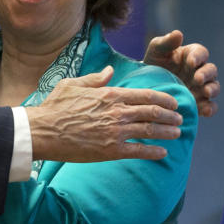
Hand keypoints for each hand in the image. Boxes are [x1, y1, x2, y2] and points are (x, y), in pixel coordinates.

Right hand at [26, 67, 183, 161]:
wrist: (43, 131)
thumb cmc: (55, 106)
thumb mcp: (73, 84)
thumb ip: (95, 78)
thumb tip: (109, 70)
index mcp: (110, 94)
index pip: (146, 94)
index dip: (164, 98)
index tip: (174, 102)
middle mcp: (117, 112)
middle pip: (153, 112)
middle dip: (171, 115)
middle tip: (180, 118)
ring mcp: (115, 132)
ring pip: (150, 131)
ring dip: (167, 132)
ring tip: (177, 133)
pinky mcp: (111, 150)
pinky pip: (139, 151)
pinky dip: (154, 152)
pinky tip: (163, 153)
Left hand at [144, 30, 219, 116]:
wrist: (146, 85)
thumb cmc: (154, 63)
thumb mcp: (156, 50)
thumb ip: (166, 42)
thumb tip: (178, 33)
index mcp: (192, 55)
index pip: (201, 53)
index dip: (198, 56)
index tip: (191, 61)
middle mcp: (200, 71)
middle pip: (211, 71)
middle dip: (206, 74)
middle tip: (197, 78)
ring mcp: (201, 88)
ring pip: (214, 87)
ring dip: (212, 90)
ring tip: (205, 92)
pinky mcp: (199, 103)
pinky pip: (210, 106)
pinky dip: (210, 108)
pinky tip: (205, 111)